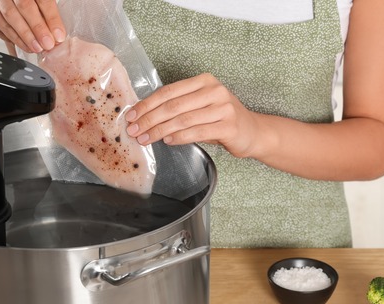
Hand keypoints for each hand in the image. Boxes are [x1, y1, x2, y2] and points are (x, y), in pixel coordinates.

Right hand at [0, 0, 65, 55]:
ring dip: (26, 36)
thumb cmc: (32, 8)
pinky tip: (25, 46)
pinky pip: (2, 26)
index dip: (52, 18)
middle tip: (47, 44)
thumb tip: (57, 38)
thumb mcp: (42, 9)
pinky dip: (15, 39)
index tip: (58, 35)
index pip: (43, 0)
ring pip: (11, 16)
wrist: (12, 5)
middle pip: (25, 6)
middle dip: (38, 28)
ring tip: (37, 48)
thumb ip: (49, 19)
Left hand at [125, 73, 260, 157]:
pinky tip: (167, 141)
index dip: (147, 104)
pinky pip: (197, 132)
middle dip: (149, 119)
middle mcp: (214, 90)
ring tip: (145, 139)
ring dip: (159, 131)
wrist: (253, 131)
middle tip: (134, 131)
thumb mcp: (200, 106)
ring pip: (182, 120)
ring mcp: (223, 108)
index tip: (131, 116)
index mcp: (204, 81)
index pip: (168, 92)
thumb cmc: (221, 120)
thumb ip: (178, 107)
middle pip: (172, 106)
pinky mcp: (228, 126)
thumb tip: (144, 116)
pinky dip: (179, 138)